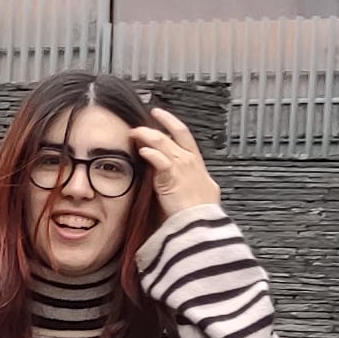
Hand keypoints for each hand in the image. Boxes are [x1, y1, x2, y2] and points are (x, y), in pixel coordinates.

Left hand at [136, 107, 222, 221]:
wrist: (201, 223)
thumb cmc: (201, 213)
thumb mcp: (202, 191)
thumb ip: (190, 181)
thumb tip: (182, 179)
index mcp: (198, 163)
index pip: (184, 135)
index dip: (172, 123)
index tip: (161, 115)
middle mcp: (190, 161)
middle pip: (175, 133)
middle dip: (162, 120)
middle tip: (149, 114)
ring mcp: (181, 167)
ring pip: (163, 142)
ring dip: (147, 135)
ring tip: (135, 133)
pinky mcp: (171, 176)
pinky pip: (158, 159)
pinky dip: (149, 153)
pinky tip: (142, 150)